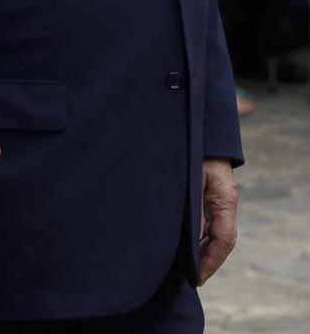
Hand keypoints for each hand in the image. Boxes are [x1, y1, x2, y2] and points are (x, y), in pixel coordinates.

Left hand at [198, 157, 237, 284]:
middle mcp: (226, 205)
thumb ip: (194, 207)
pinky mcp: (213, 200)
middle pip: (222, 242)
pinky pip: (211, 226)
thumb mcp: (192, 179)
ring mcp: (221, 203)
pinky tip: (190, 248)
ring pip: (217, 236)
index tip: (198, 275)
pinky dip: (202, 239)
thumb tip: (193, 237)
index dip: (210, 260)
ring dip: (205, 252)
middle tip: (193, 278)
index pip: (223, 240)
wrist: (204, 136)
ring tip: (190, 270)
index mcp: (225, 201)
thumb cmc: (195, 153)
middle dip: (208, 262)